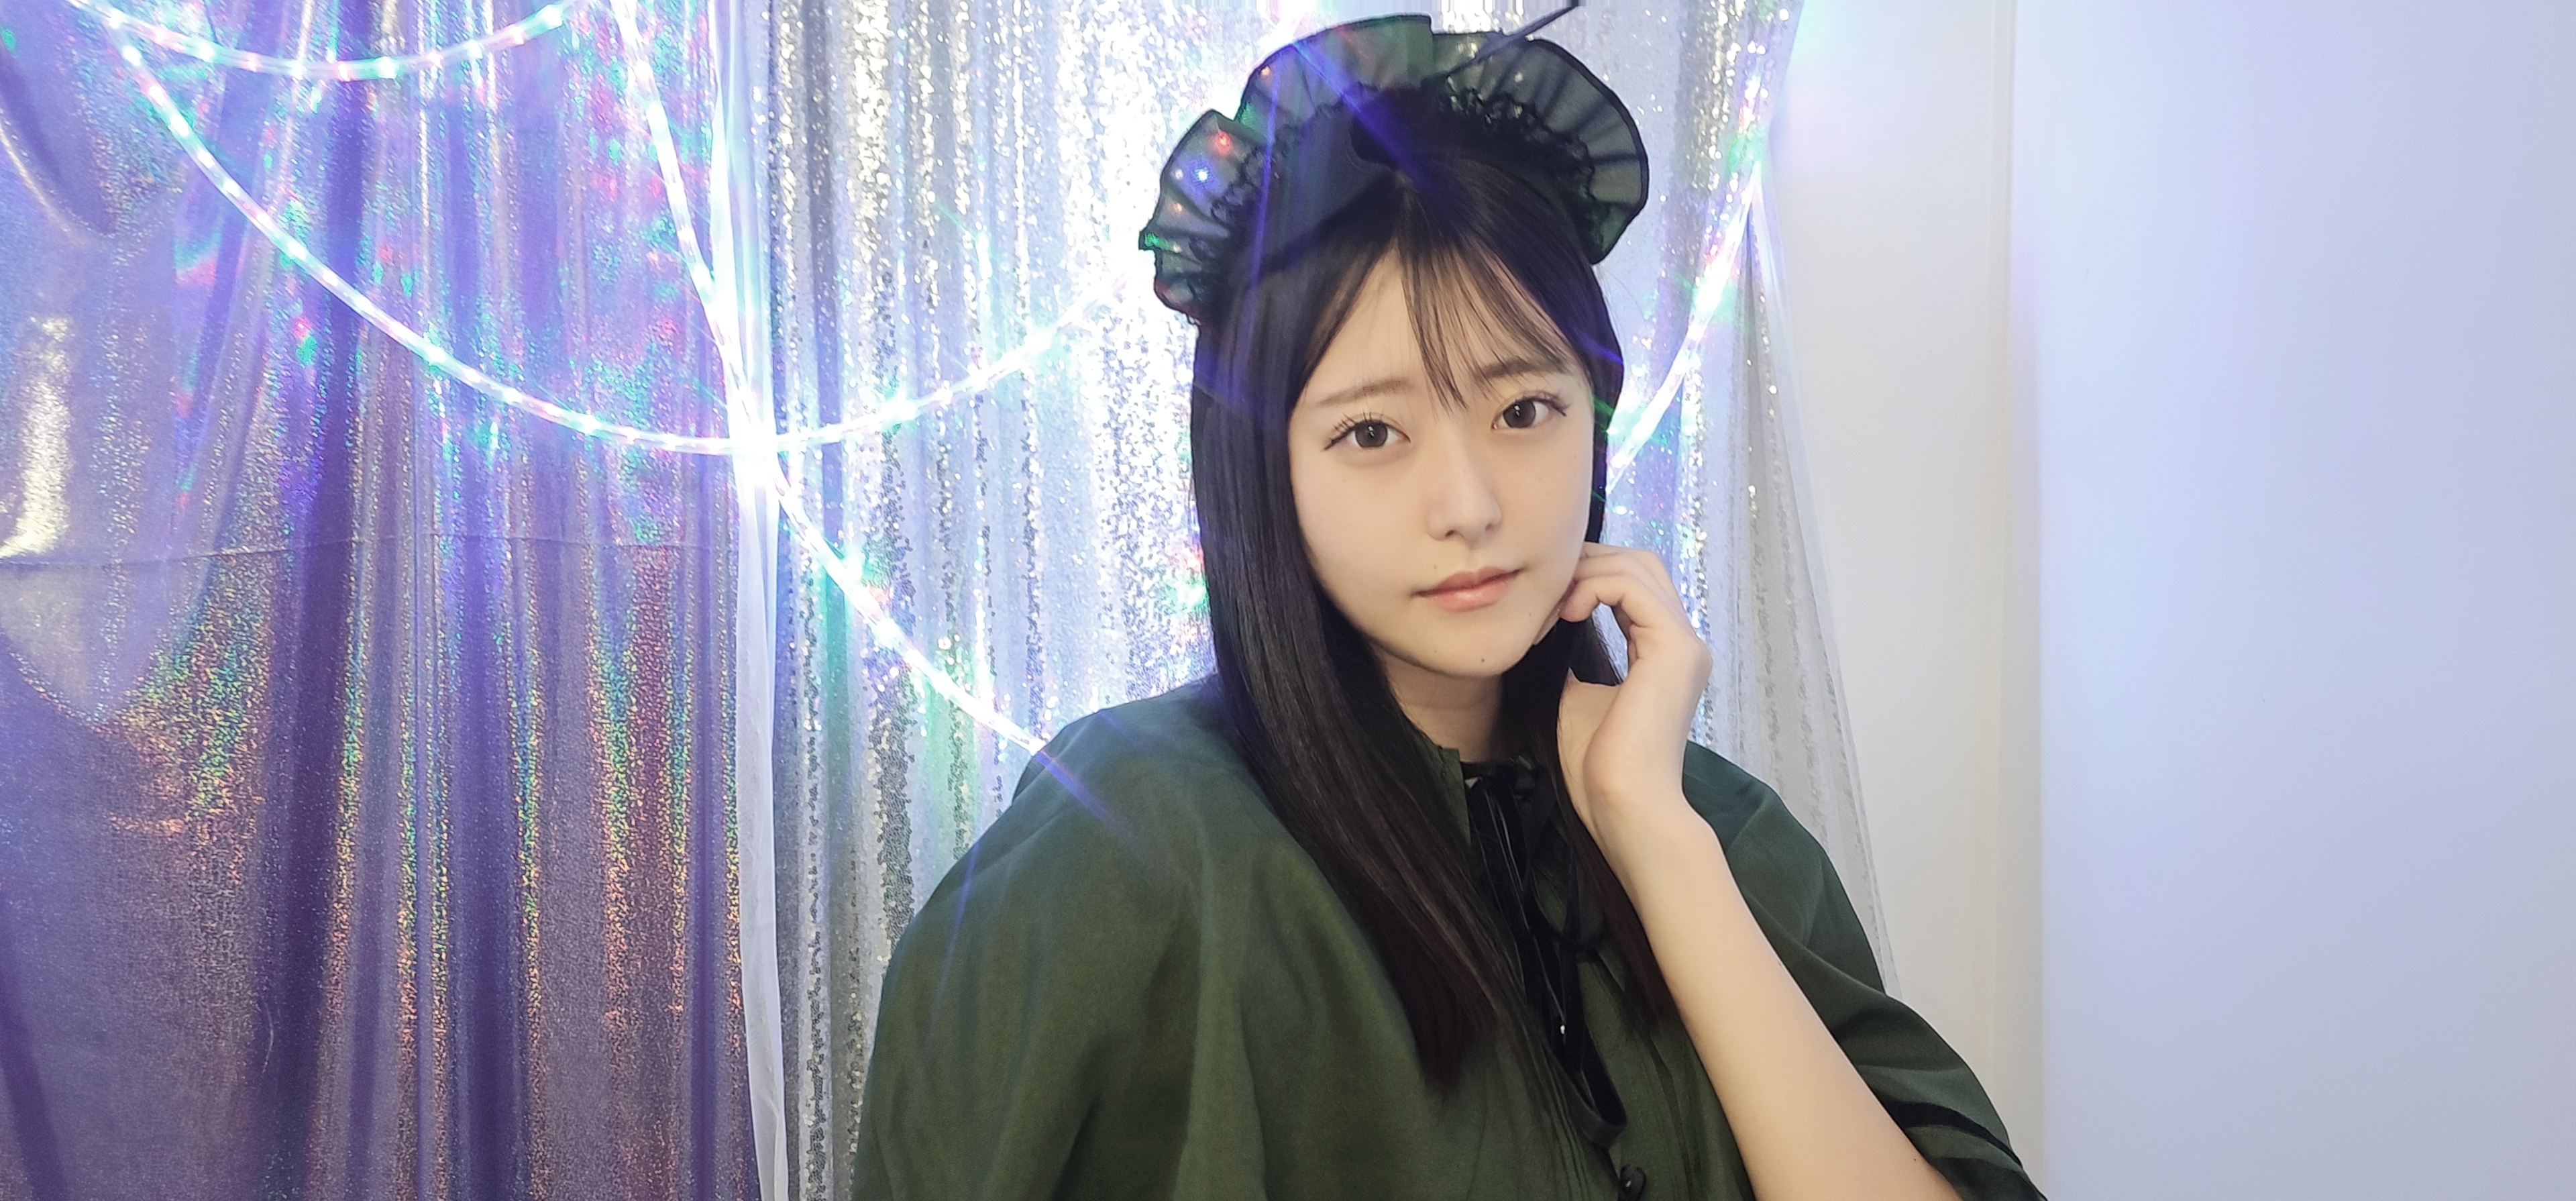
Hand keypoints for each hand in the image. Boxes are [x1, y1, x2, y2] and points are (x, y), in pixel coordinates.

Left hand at [1554, 544, 1712, 849]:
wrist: (1621, 804)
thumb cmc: (1599, 765)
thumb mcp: (1576, 696)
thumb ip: (1573, 659)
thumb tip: (1549, 629)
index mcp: (1664, 654)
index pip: (1634, 584)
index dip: (1587, 577)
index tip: (1546, 603)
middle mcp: (1682, 643)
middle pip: (1641, 564)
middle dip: (1588, 563)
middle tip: (1544, 589)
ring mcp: (1684, 644)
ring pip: (1638, 567)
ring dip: (1586, 573)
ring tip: (1553, 604)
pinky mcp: (1675, 648)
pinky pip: (1633, 586)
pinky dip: (1594, 586)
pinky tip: (1567, 612)